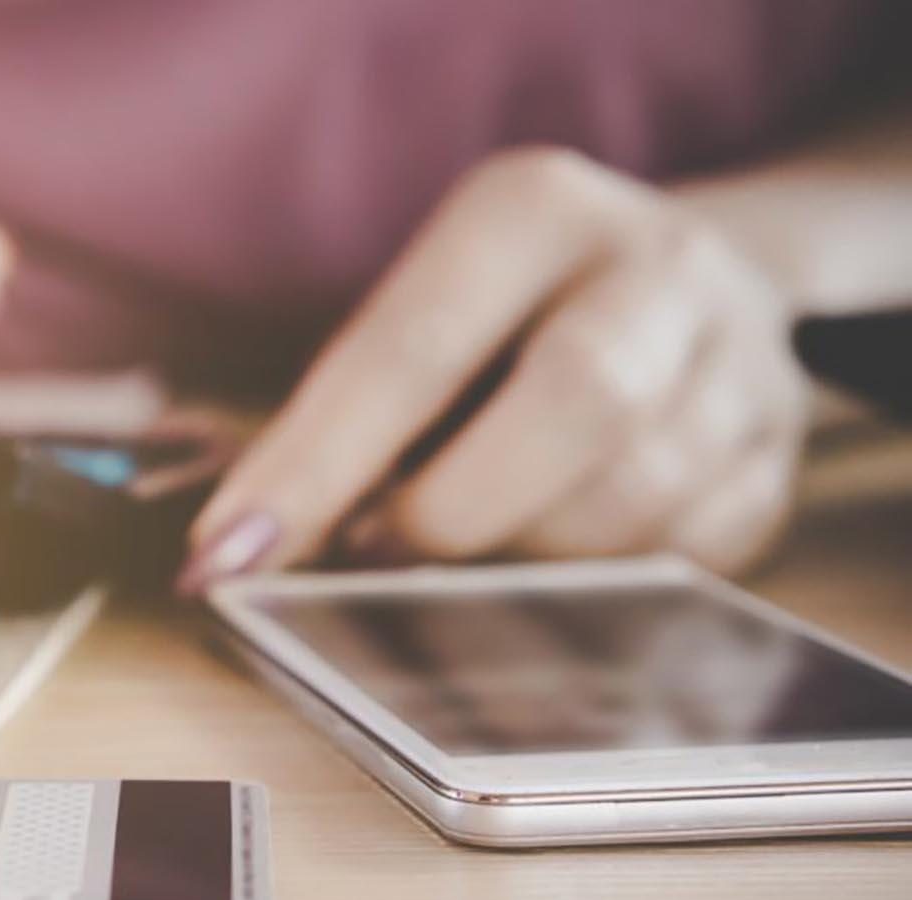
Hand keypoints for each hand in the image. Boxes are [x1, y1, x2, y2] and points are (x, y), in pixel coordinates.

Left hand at [181, 147, 810, 589]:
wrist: (678, 292)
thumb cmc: (497, 325)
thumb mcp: (422, 316)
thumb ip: (348, 415)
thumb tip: (255, 546)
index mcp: (534, 210)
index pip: (413, 345)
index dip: (314, 463)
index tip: (230, 553)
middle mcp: (654, 268)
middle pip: (575, 401)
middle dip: (451, 511)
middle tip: (374, 556)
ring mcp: (738, 364)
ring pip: (636, 495)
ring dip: (519, 556)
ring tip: (459, 552)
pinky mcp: (776, 462)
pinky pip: (684, 557)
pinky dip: (591, 582)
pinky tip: (546, 558)